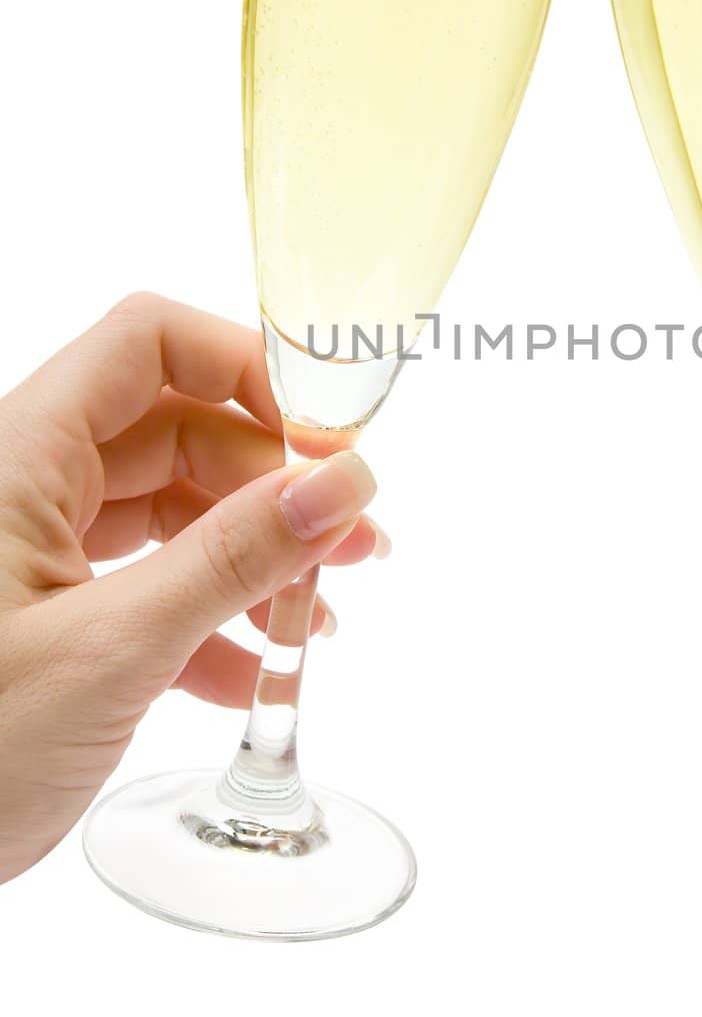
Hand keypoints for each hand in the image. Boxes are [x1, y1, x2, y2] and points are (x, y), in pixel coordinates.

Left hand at [0, 293, 385, 884]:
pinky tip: (252, 673)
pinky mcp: (44, 615)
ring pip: (170, 510)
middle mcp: (26, 485)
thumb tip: (343, 485)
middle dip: (274, 481)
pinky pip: (145, 582)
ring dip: (253, 554)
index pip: (149, 343)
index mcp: (21, 455)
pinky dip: (209, 617)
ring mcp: (34, 550)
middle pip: (178, 428)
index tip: (328, 441)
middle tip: (353, 544)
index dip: (246, 369)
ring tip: (315, 613)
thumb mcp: (111, 650)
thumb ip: (233, 560)